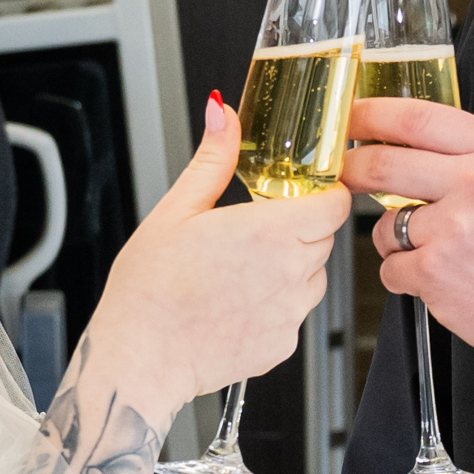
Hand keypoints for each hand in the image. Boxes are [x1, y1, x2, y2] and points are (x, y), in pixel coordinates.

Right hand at [78, 96, 348, 426]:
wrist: (138, 358)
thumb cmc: (149, 290)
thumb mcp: (176, 210)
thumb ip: (213, 159)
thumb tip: (223, 115)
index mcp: (271, 232)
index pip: (335, 204)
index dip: (321, 195)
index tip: (302, 195)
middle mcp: (291, 274)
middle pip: (323, 238)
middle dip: (297, 230)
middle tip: (250, 234)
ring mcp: (290, 314)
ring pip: (313, 278)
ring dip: (290, 268)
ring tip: (237, 272)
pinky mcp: (282, 346)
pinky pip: (294, 315)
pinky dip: (275, 306)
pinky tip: (234, 303)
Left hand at [348, 100, 473, 368]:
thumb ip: (471, 152)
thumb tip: (406, 141)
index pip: (418, 118)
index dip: (372, 114)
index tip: (351, 117)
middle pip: (383, 163)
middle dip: (353, 169)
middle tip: (345, 174)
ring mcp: (454, 228)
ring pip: (385, 224)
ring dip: (396, 239)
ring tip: (437, 252)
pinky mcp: (435, 271)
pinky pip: (391, 266)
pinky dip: (406, 276)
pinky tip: (443, 279)